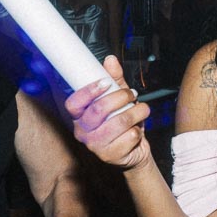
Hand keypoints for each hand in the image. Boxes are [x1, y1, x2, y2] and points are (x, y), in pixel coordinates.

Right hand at [65, 56, 151, 171]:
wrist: (135, 150)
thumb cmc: (122, 121)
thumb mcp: (118, 98)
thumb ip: (114, 80)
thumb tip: (110, 60)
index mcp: (79, 116)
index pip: (74, 103)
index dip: (89, 91)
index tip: (106, 82)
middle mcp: (83, 132)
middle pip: (98, 110)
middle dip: (120, 97)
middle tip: (132, 94)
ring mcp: (96, 146)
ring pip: (118, 122)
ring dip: (136, 112)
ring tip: (142, 109)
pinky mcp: (111, 156)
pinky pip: (129, 137)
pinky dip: (139, 130)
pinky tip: (137, 130)